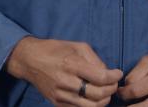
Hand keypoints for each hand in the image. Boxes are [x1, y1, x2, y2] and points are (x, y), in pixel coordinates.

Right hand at [5, 37, 121, 106]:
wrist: (30, 61)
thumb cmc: (56, 50)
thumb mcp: (78, 47)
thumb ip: (95, 60)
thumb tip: (107, 73)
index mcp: (72, 65)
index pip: (100, 77)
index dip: (114, 77)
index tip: (118, 73)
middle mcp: (65, 82)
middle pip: (97, 94)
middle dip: (111, 90)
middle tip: (114, 84)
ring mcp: (59, 95)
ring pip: (89, 106)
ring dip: (103, 101)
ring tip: (106, 92)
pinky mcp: (56, 103)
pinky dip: (90, 105)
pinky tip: (94, 97)